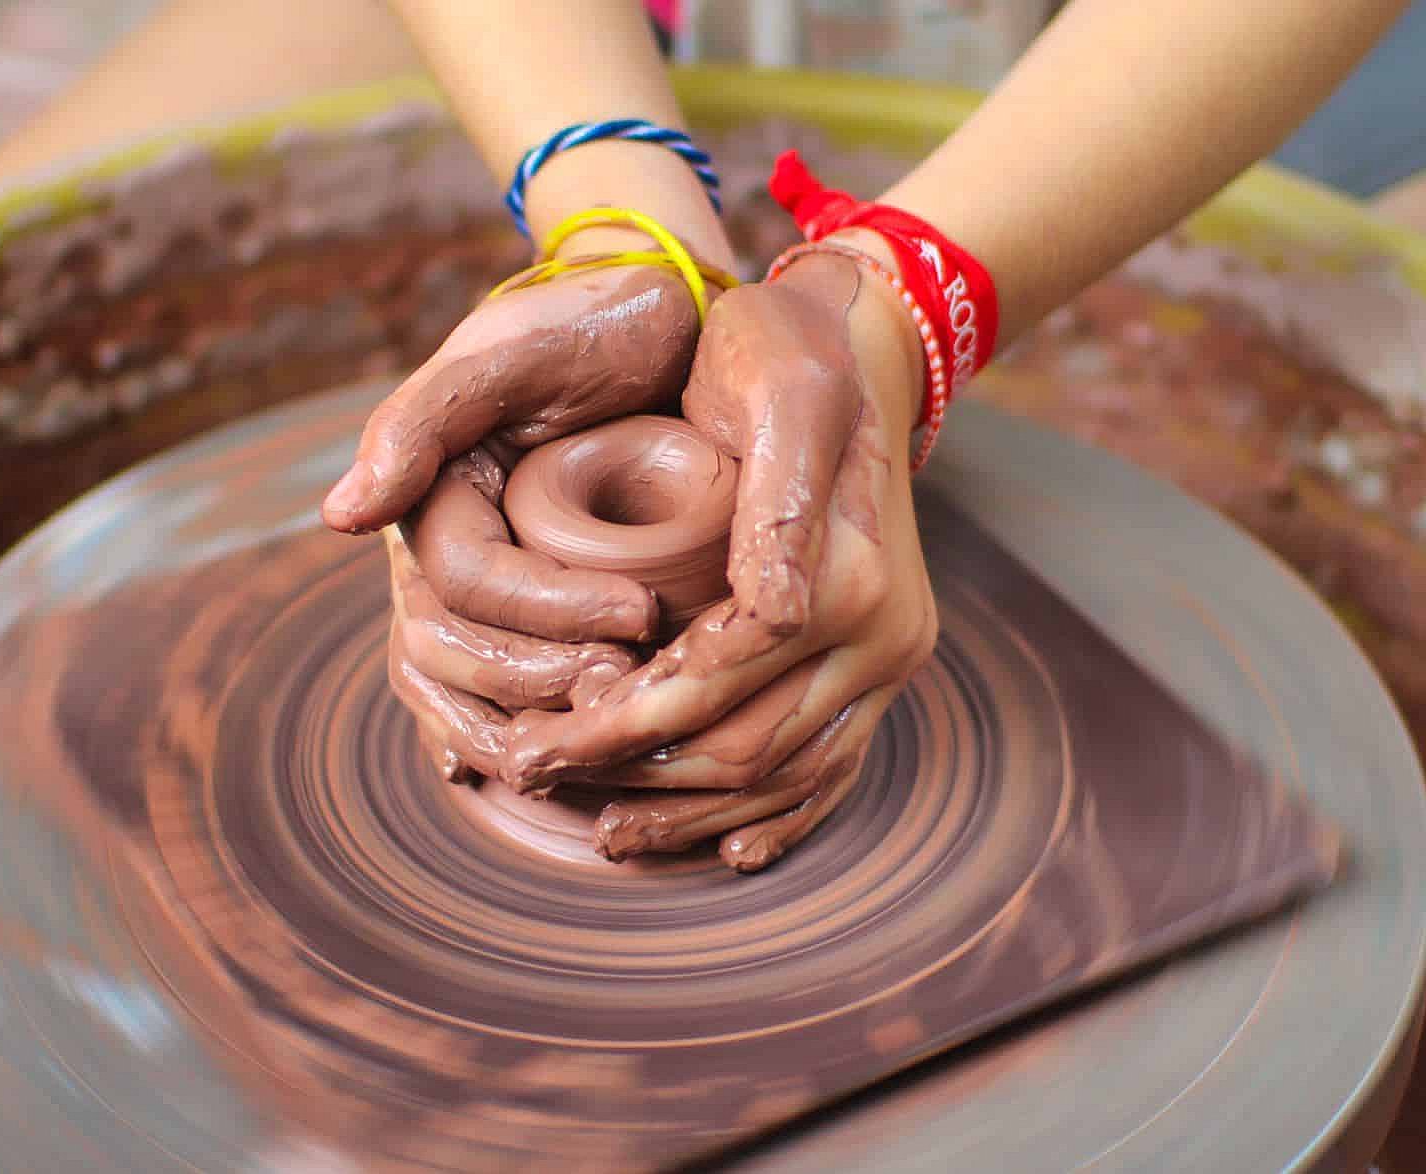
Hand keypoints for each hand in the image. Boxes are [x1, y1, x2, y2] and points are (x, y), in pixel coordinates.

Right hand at [327, 256, 710, 783]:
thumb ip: (421, 420)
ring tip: (598, 732)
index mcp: (429, 496)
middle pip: (446, 655)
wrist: (653, 320)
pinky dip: (487, 736)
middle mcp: (433, 553)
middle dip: (533, 683)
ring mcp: (466, 589)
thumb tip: (339, 518)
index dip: (548, 612)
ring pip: (450, 690)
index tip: (641, 613)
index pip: (467, 584)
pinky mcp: (513, 612)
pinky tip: (511, 776)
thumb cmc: (589, 326)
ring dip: (514, 727)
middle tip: (628, 684)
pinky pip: (474, 692)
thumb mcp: (513, 351)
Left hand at [498, 246, 940, 871]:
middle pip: (745, 745)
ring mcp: (890, 659)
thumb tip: (773, 611)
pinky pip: (835, 769)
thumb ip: (774, 503)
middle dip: (633, 775)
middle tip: (538, 777)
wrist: (858, 346)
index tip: (535, 737)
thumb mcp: (778, 396)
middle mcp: (882, 634)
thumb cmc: (786, 355)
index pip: (712, 682)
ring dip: (692, 814)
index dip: (619, 722)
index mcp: (845, 576)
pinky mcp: (881, 670)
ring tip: (606, 832)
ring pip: (786, 777)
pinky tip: (725, 851)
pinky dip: (778, 818)